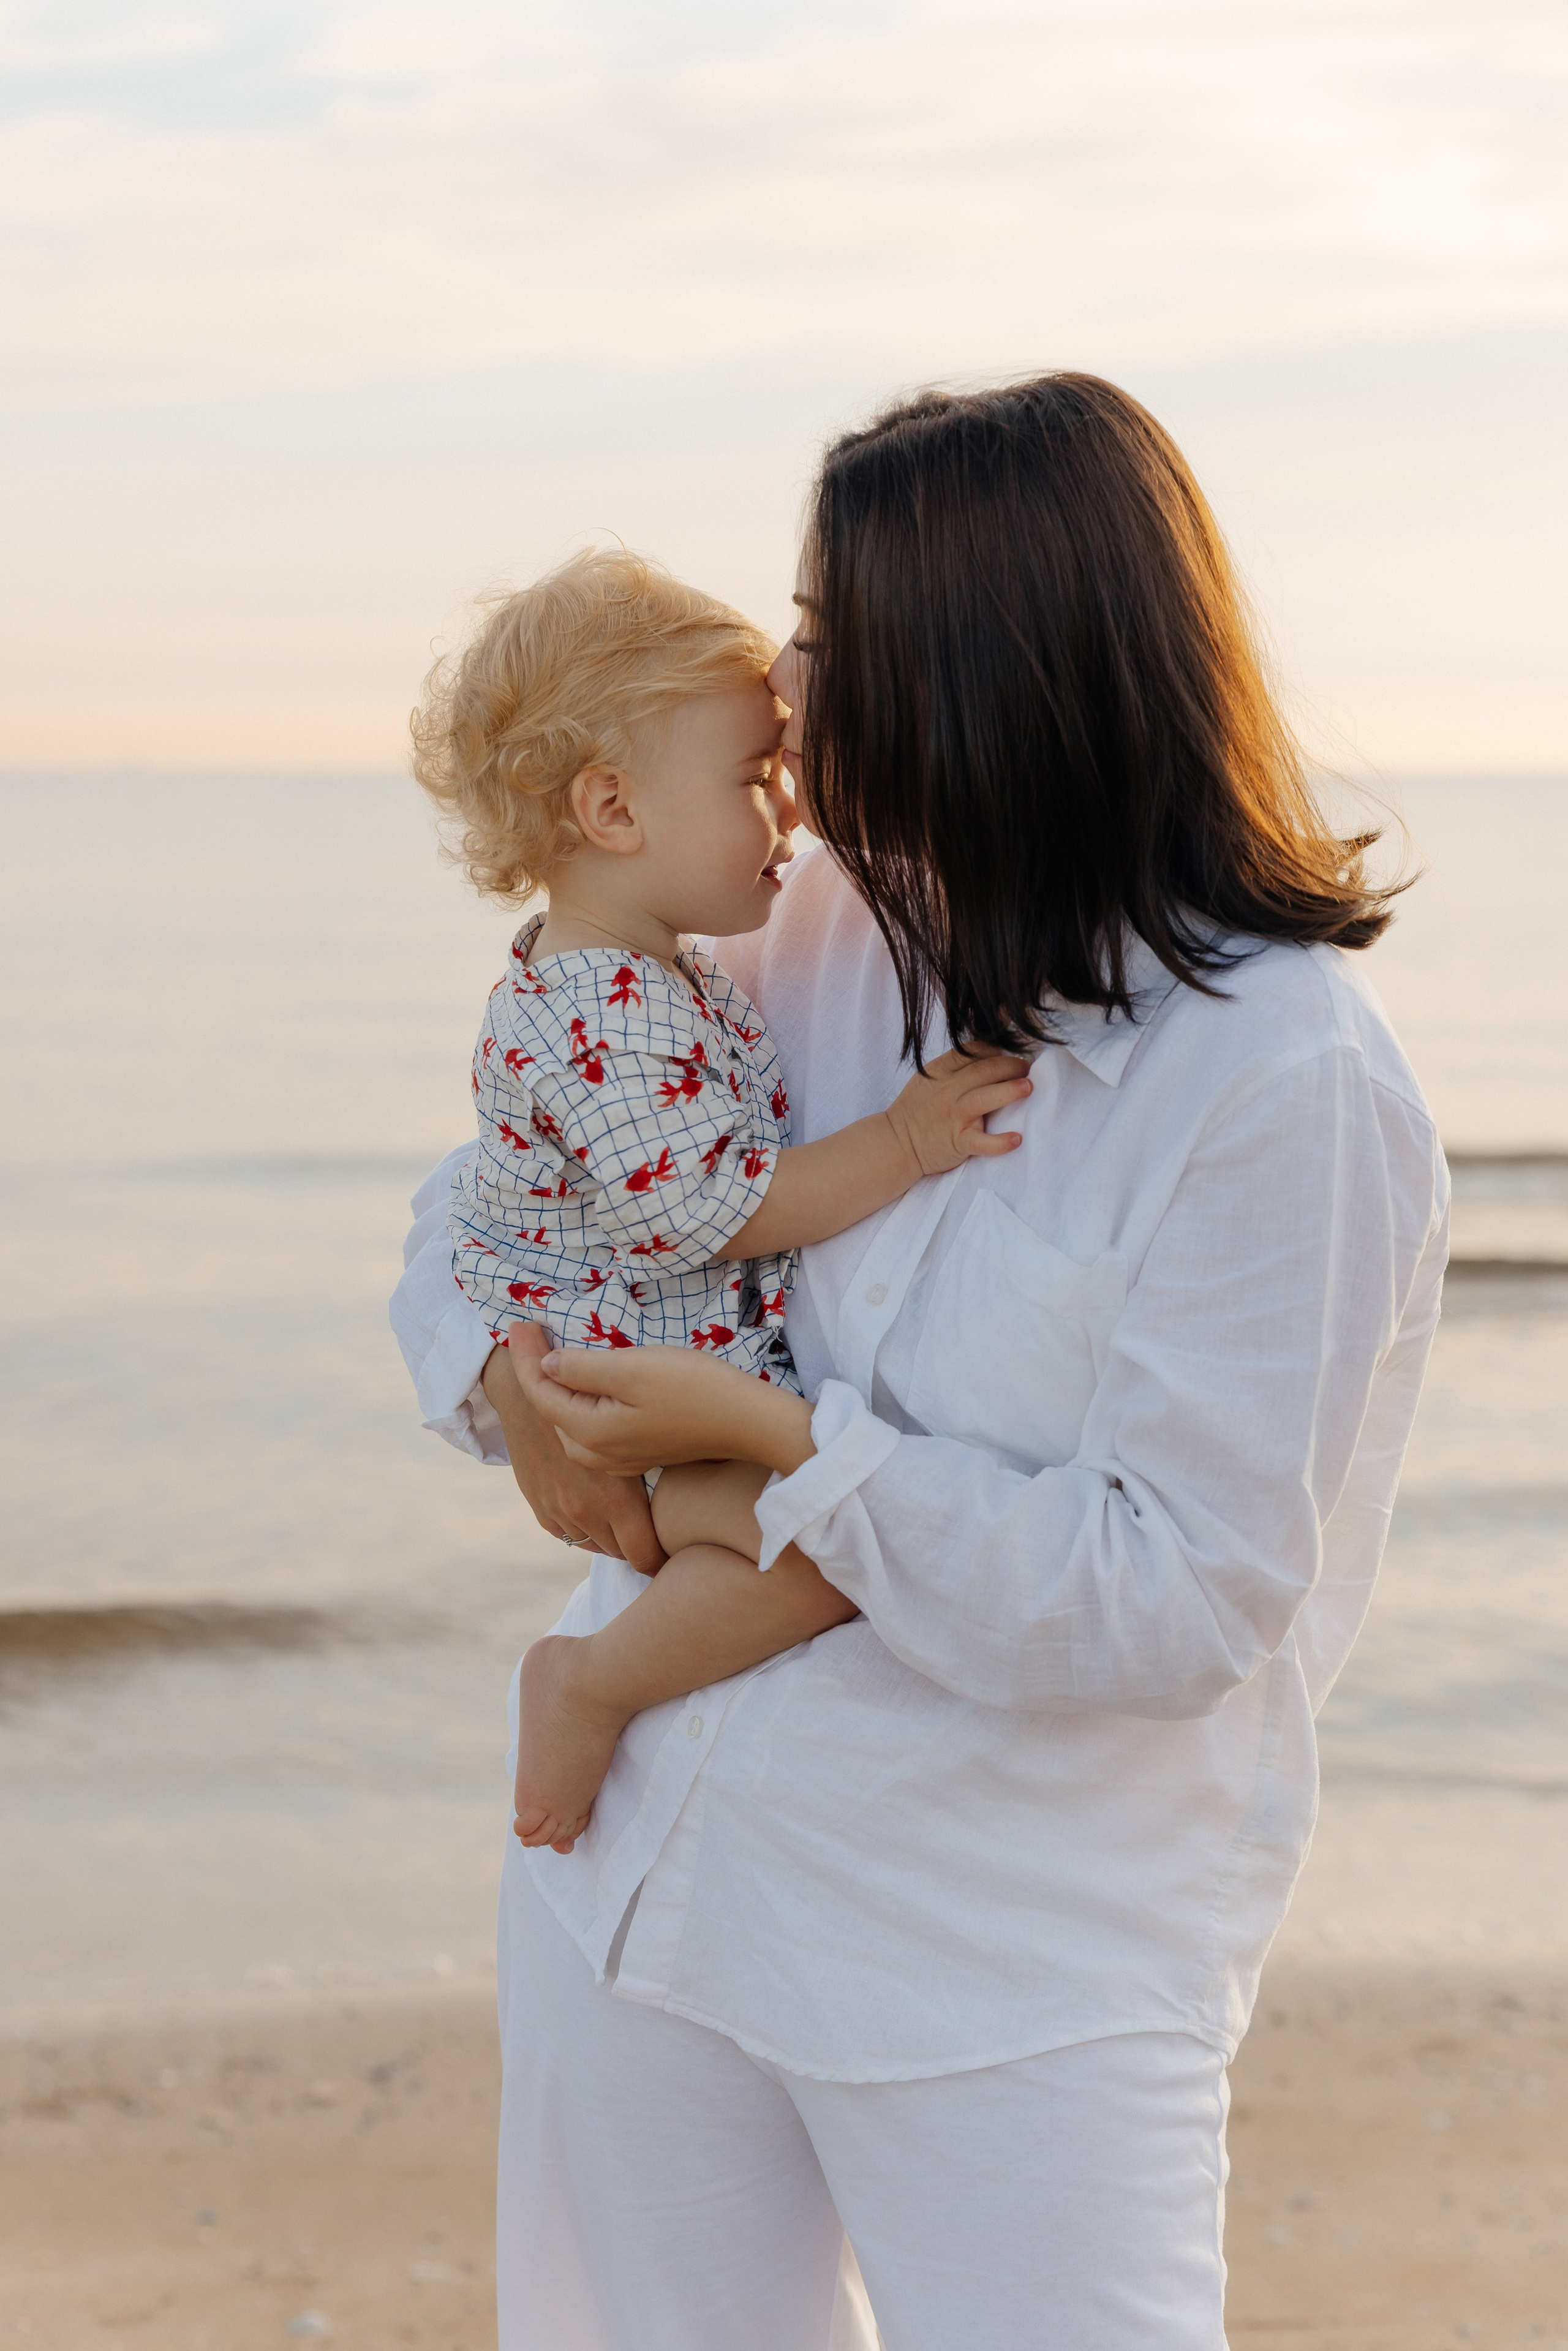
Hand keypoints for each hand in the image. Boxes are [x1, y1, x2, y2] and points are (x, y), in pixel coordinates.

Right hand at [483, 1327, 665, 1573]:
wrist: (532, 1392)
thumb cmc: (597, 1403)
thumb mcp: (634, 1437)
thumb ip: (655, 1472)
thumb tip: (692, 1498)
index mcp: (615, 1499)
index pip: (644, 1556)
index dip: (660, 1561)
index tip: (669, 1554)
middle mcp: (585, 1512)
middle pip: (620, 1553)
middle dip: (635, 1546)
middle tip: (649, 1533)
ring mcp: (559, 1510)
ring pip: (593, 1545)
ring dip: (608, 1537)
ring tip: (622, 1520)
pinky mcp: (539, 1505)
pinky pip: (566, 1534)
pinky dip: (581, 1528)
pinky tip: (592, 1509)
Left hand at [530, 1344, 816, 1481]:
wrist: (747, 1421)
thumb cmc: (693, 1389)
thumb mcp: (631, 1368)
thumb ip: (581, 1369)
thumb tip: (548, 1365)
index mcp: (589, 1432)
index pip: (540, 1392)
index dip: (525, 1356)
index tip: (518, 1322)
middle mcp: (598, 1453)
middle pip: (551, 1410)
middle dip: (536, 1372)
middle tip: (531, 1332)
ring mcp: (620, 1458)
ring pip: (571, 1422)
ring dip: (559, 1389)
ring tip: (552, 1354)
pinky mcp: (641, 1452)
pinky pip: (594, 1428)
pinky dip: (582, 1403)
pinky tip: (589, 1384)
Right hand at [884, 1048, 1030, 1179]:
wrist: (896, 1143)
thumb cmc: (917, 1110)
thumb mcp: (928, 1078)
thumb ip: (954, 1066)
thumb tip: (990, 1053)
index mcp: (940, 1071)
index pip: (973, 1051)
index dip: (995, 1049)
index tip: (1010, 1052)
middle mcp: (948, 1090)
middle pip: (984, 1070)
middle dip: (1011, 1066)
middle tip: (1027, 1068)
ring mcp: (953, 1115)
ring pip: (985, 1098)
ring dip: (1009, 1091)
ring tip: (1028, 1087)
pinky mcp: (958, 1141)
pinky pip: (981, 1142)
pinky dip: (999, 1142)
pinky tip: (1016, 1139)